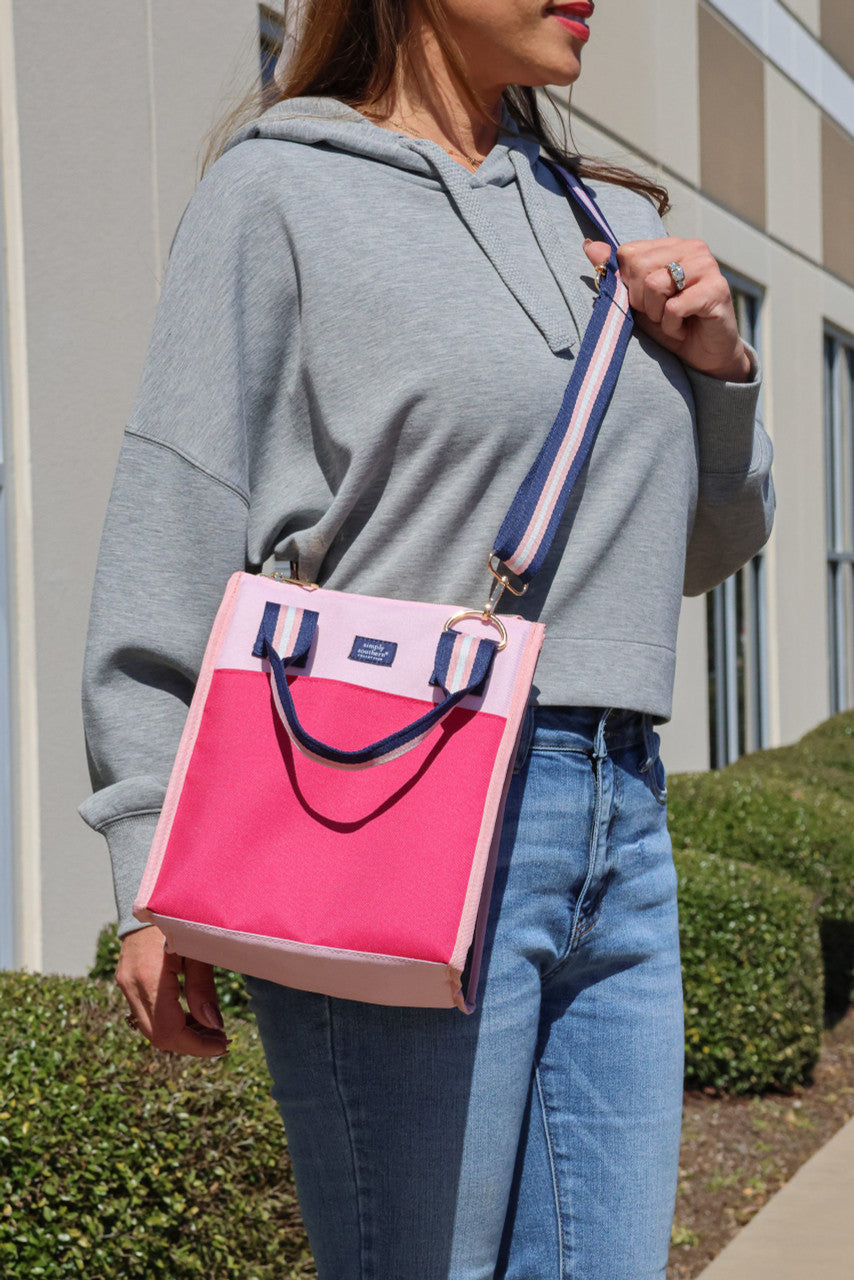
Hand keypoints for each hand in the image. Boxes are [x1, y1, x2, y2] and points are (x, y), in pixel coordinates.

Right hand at [115, 925, 229, 1057]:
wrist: (149, 893)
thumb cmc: (178, 915)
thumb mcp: (196, 946)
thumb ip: (202, 986)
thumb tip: (213, 1024)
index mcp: (149, 976)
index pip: (169, 1031)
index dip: (197, 1045)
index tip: (223, 1044)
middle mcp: (132, 985)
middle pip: (158, 1036)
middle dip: (191, 1043)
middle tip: (221, 1040)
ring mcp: (126, 984)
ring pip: (151, 1028)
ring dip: (181, 1034)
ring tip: (212, 1029)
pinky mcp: (128, 981)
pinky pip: (146, 1014)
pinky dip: (170, 1021)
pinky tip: (193, 1016)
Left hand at [583, 236, 753, 381]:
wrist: (704, 356)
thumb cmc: (670, 325)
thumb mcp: (636, 299)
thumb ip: (614, 272)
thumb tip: (588, 245)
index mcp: (672, 245)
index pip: (628, 253)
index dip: (629, 285)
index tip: (647, 300)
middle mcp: (692, 248)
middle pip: (639, 267)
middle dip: (642, 300)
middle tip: (662, 312)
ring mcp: (707, 266)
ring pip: (655, 285)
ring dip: (658, 314)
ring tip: (674, 319)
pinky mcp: (716, 289)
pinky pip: (674, 308)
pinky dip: (672, 327)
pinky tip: (685, 327)